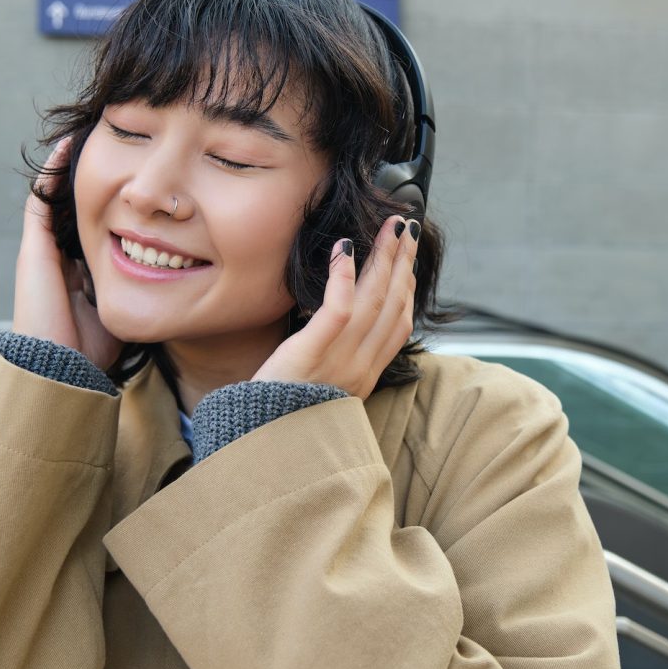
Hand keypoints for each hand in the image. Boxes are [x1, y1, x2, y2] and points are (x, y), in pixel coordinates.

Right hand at [12, 136, 123, 370]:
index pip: (92, 230)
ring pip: (54, 199)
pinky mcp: (34, 249)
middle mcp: (56, 259)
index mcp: (76, 275)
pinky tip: (70, 146)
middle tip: (115, 148)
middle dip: (93, 181)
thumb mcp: (124, 314)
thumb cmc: (93, 353)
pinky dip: (53, 172)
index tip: (131, 184)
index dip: (108, 207)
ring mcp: (41, 252)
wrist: (60, 369)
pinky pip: (40, 200)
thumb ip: (140, 295)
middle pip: (73, 209)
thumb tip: (174, 281)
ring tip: (90, 136)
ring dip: (70, 169)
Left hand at [252, 215, 419, 399]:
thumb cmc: (280, 412)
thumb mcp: (321, 388)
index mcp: (365, 375)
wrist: (259, 441)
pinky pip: (337, 310)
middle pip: (393, 305)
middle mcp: (361, 367)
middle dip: (402, 262)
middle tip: (405, 227)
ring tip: (389, 227)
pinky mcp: (311, 352)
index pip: (399, 324)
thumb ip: (337, 360)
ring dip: (384, 258)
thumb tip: (341, 326)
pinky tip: (345, 248)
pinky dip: (344, 277)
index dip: (407, 287)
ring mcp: (340, 360)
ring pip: (373, 301)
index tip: (408, 258)